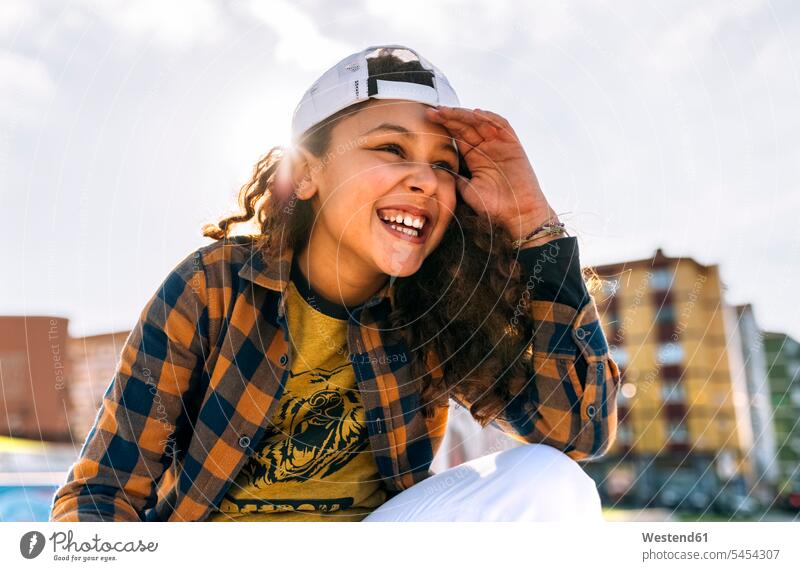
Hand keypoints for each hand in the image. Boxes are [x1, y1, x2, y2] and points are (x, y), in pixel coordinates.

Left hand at [426, 106, 558, 240]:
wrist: (519, 213)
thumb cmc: (495, 207)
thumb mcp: (467, 191)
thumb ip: (456, 178)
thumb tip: (437, 168)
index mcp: (474, 157)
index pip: (457, 136)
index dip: (444, 126)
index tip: (428, 121)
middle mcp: (486, 148)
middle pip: (466, 126)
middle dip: (449, 117)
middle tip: (433, 112)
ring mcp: (500, 145)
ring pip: (481, 122)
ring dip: (464, 115)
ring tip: (447, 111)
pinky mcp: (513, 145)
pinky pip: (502, 126)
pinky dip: (490, 118)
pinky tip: (476, 114)